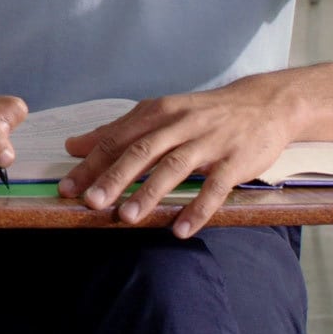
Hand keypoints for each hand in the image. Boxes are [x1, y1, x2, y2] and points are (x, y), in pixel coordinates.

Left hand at [58, 84, 292, 238]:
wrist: (264, 104)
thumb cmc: (203, 113)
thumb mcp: (159, 114)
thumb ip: (117, 131)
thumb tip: (73, 146)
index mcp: (157, 112)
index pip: (117, 139)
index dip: (91, 163)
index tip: (68, 187)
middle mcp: (180, 124)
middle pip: (141, 151)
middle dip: (114, 178)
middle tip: (91, 203)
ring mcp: (208, 142)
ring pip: (174, 168)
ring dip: (150, 193)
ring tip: (127, 217)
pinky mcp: (235, 161)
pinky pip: (215, 188)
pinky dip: (197, 208)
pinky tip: (181, 229)